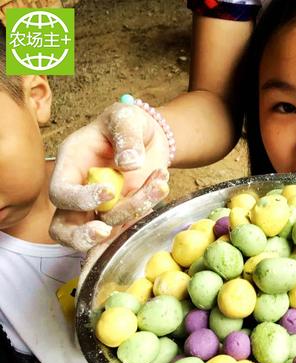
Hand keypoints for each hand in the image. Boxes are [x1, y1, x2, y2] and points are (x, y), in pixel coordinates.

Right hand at [49, 102, 170, 250]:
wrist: (149, 136)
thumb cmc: (128, 123)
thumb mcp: (126, 118)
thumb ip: (127, 136)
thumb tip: (129, 163)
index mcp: (71, 165)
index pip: (61, 193)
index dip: (80, 199)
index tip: (110, 190)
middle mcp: (80, 191)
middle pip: (64, 229)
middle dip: (82, 237)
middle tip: (105, 231)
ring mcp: (101, 208)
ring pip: (105, 231)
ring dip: (134, 212)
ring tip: (157, 183)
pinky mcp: (122, 214)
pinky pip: (129, 228)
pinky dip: (145, 216)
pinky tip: (159, 187)